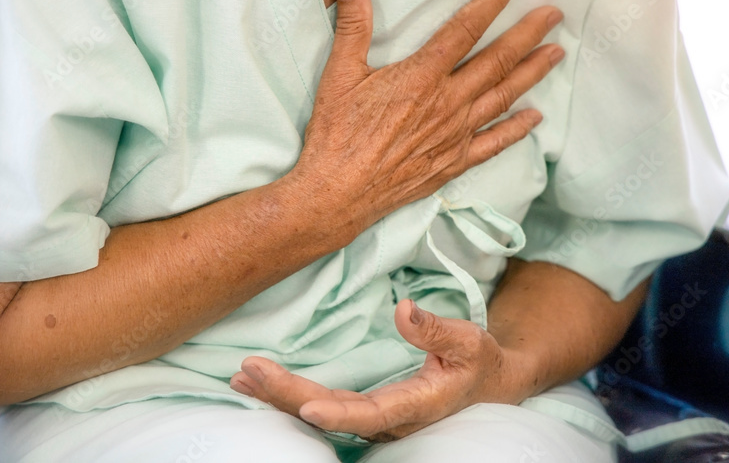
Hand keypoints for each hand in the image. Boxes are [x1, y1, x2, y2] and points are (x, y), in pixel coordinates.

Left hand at [229, 300, 534, 441]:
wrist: (487, 387)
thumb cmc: (479, 364)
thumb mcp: (469, 342)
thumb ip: (436, 329)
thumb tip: (402, 308)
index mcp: (416, 406)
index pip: (371, 414)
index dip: (338, 414)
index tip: (306, 407)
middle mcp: (388, 419)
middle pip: (330, 413)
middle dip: (287, 395)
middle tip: (249, 373)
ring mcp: (373, 417)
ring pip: (320, 412)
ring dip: (278, 397)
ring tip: (241, 379)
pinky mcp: (363, 408)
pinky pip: (321, 404)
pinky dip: (287, 394)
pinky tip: (258, 384)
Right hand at [289, 0, 563, 239]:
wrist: (338, 193)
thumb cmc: (336, 134)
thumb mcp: (339, 74)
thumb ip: (353, 24)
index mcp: (421, 77)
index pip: (465, 29)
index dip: (492, 2)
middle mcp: (447, 103)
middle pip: (497, 61)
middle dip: (528, 34)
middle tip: (554, 15)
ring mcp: (454, 135)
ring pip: (503, 98)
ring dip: (532, 73)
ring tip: (556, 53)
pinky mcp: (453, 162)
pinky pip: (494, 143)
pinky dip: (517, 129)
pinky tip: (535, 117)